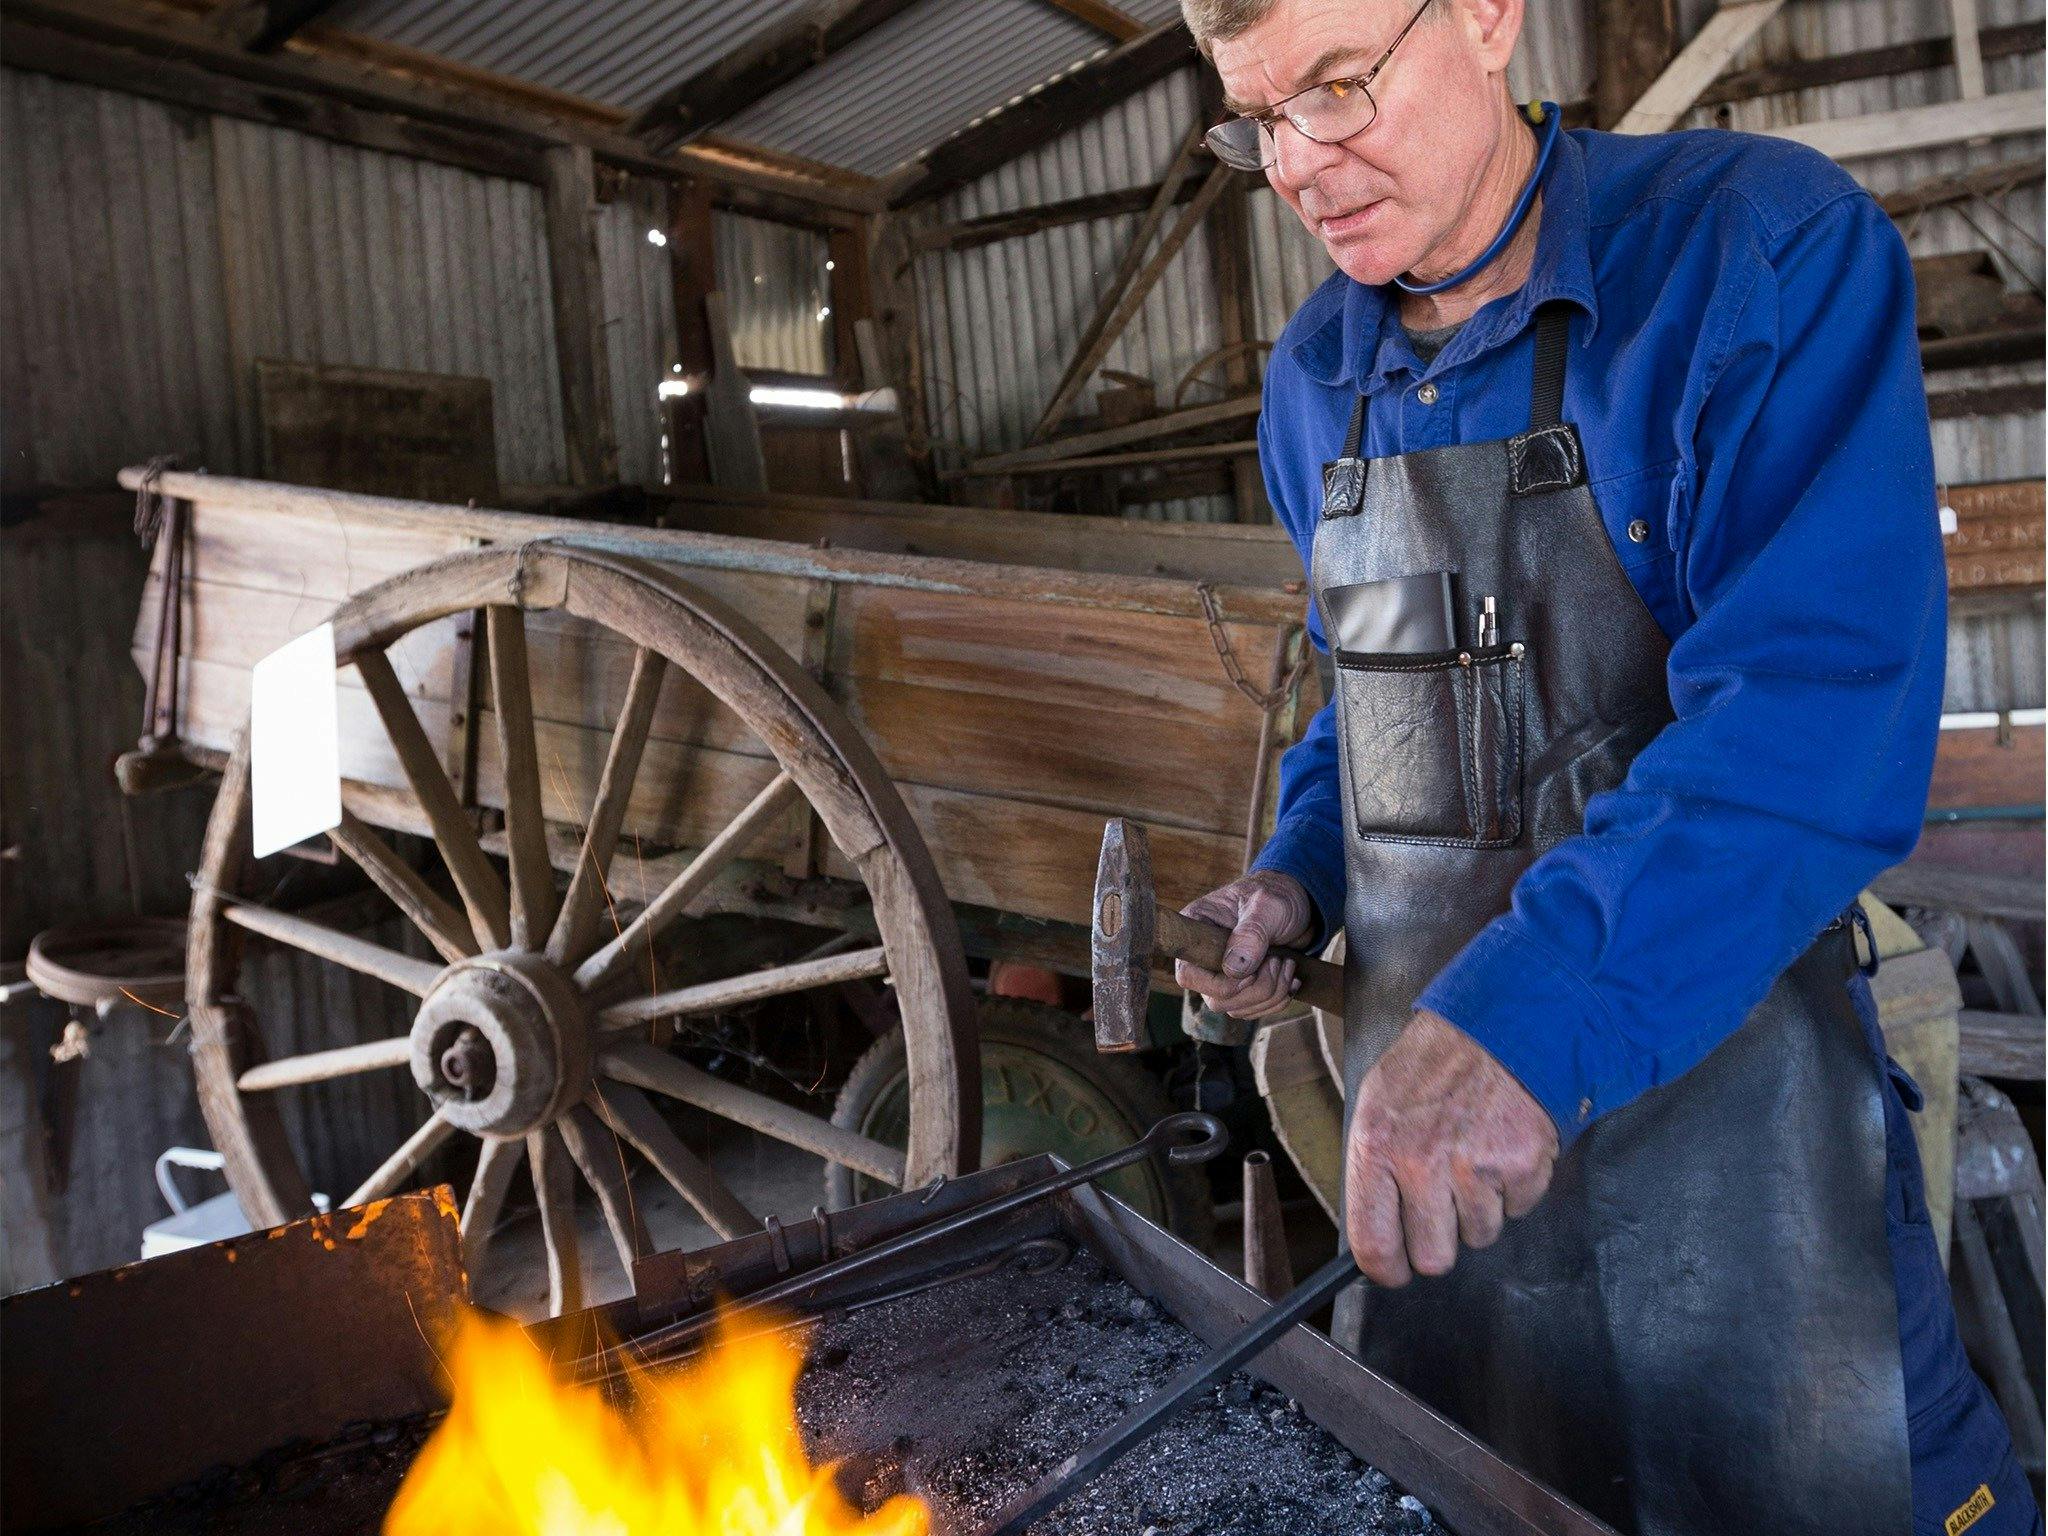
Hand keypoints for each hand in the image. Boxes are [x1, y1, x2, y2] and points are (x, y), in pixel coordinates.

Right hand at [1173, 870, 1314, 1019]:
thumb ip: (1251, 934)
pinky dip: (1276, 1000)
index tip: (1252, 970)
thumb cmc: (1278, 895)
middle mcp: (1204, 956)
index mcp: (1198, 929)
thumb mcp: (1267, 906)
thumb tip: (1233, 969)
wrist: (1300, 903)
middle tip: (1278, 962)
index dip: (1219, 983)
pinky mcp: (1243, 985)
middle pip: (1215, 1000)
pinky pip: (1252, 1010)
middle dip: (1255, 990)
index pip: (1188, 974)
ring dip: (1270, 995)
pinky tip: (1291, 978)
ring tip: (1287, 965)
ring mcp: (1223, 974)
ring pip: (1236, 1008)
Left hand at [1345, 1009, 1557, 1285]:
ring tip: (1475, 1159)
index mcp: (1377, 1148)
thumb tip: (1375, 1231)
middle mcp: (1423, 1163)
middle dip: (1440, 1240)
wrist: (1496, 1026)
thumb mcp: (1378, 1104)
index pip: (1373, 1244)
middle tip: (1445, 1204)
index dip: (1387, 1269)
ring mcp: (1476, 1168)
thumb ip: (1373, 1167)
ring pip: (1480, 1237)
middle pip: (1433, 1257)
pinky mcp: (1523, 1167)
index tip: (1396, 1271)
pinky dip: (1514, 1190)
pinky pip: (1519, 1211)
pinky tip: (1502, 1149)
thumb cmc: (1432, 1066)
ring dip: (1480, 1210)